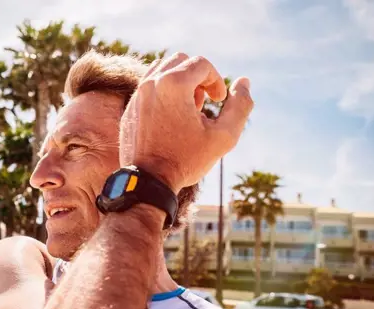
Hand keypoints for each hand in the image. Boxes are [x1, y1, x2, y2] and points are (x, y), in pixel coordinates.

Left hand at [119, 53, 253, 191]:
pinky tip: (172, 119)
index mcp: (172, 84)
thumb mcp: (224, 136)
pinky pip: (148, 89)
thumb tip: (243, 81)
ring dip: (179, 83)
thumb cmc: (186, 160)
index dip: (216, 80)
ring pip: (161, 71)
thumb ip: (240, 105)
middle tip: (202, 103)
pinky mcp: (129, 110)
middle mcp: (150, 83)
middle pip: (180, 60)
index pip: (201, 64)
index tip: (218, 101)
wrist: (148, 183)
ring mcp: (136, 96)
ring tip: (187, 110)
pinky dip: (163, 94)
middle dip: (197, 78)